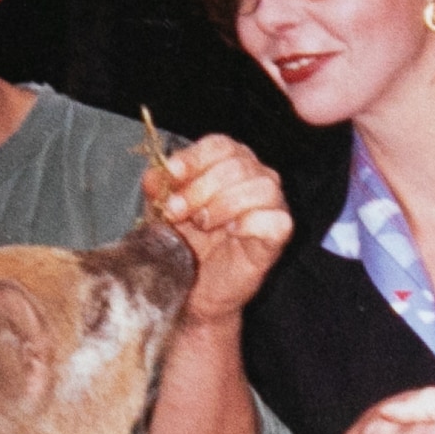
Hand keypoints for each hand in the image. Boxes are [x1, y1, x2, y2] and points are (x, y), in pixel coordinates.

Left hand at [144, 134, 291, 326]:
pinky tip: (231, 232)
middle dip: (200, 188)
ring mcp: (272, 204)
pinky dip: (249, 223)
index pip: (220, 144)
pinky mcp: (279, 234)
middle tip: (176, 212)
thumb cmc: (186, 245)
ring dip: (223, 204)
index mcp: (230, 162)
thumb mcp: (163, 210)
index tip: (170, 176)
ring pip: (260, 187)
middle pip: (236, 165)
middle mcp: (256, 176)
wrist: (195, 289)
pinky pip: (276, 219)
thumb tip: (156, 176)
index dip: (194, 158)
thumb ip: (159, 188)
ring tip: (203, 224)